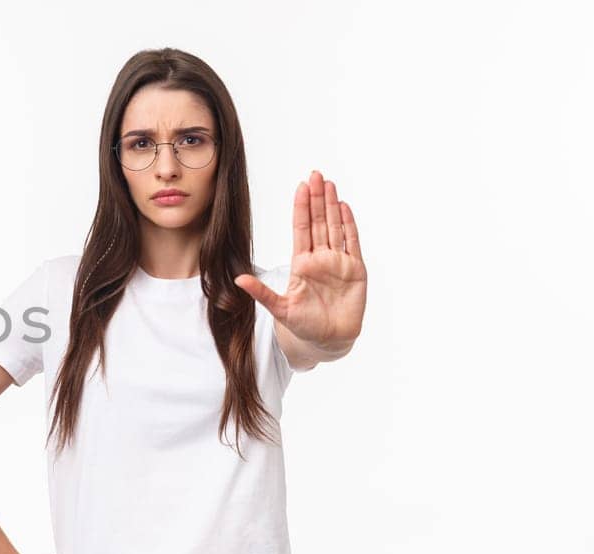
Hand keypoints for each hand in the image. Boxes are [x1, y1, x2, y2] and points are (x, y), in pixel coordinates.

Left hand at [236, 170, 366, 352]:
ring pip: (336, 227)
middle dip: (317, 199)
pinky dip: (350, 225)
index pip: (302, 229)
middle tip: (316, 174)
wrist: (327, 340)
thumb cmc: (303, 325)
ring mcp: (338, 263)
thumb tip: (238, 280)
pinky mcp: (355, 270)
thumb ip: (261, 293)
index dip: (302, 208)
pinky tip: (345, 208)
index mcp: (301, 264)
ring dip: (333, 206)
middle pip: (319, 222)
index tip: (300, 187)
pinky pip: (352, 243)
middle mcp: (320, 259)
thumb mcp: (280, 309)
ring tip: (330, 184)